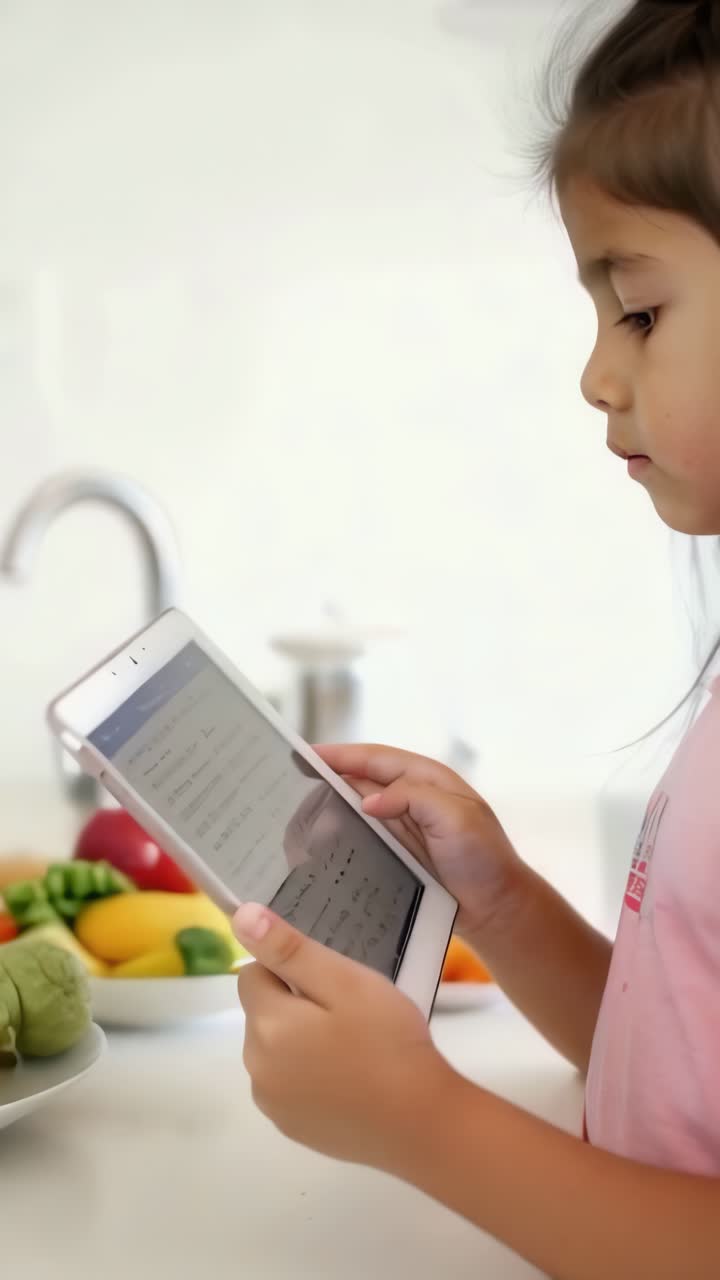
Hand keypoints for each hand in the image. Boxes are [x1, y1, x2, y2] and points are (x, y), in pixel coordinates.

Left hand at [234, 902, 450, 1165]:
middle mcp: (256, 1067)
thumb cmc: (388, 1043)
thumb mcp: (346, 982)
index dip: (290, 970)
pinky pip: (287, 1085)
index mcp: (267, 1025)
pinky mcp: (291, 1128)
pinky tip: (348, 1081)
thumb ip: (290, 950)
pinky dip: (307, 1076)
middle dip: (294, 1005)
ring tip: (352, 1047)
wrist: (421, 1125)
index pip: (253, 974)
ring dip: (299, 1041)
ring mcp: (272, 1104)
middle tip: (349, 1013)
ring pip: (273, 1050)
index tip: (332, 983)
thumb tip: (241, 918)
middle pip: (261, 1014)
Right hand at [313, 743, 523, 934]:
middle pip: (360, 779)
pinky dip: (340, 834)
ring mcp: (402, 825)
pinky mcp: (396, 852)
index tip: (305, 753)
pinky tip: (318, 842)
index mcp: (427, 779)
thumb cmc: (484, 858)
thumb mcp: (457, 818)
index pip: (375, 757)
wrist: (496, 908)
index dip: (340, 754)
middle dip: (326, 777)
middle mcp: (411, 797)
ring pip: (356, 807)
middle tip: (287, 781)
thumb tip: (368, 799)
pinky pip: (361, 836)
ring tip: (294, 811)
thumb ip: (414, 798)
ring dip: (328, 806)